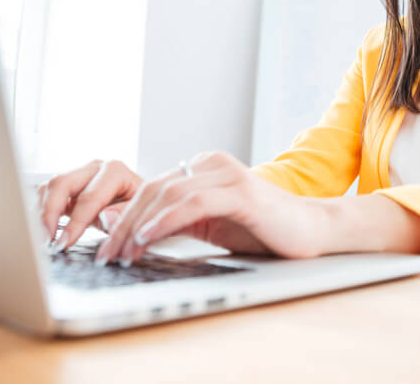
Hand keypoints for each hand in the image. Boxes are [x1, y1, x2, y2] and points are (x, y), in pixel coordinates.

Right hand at [36, 159, 143, 251]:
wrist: (139, 201)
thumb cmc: (139, 207)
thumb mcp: (138, 213)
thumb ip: (122, 215)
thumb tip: (104, 217)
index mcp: (115, 171)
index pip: (89, 198)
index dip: (75, 223)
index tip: (64, 243)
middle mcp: (94, 168)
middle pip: (61, 184)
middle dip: (49, 213)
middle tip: (46, 240)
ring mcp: (79, 174)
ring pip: (49, 187)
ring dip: (41, 213)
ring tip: (42, 238)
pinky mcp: (68, 186)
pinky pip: (46, 194)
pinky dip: (40, 211)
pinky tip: (42, 230)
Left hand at [94, 151, 329, 266]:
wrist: (313, 231)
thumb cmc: (263, 230)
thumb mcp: (208, 226)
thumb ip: (173, 223)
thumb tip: (123, 229)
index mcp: (203, 168)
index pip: (151, 189)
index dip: (123, 217)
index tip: (105, 248)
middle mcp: (211, 164)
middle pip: (153, 189)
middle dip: (123, 224)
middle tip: (106, 255)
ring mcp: (226, 174)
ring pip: (168, 195)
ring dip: (138, 226)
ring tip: (122, 253)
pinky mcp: (241, 191)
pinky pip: (193, 203)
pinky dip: (165, 221)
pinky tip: (148, 237)